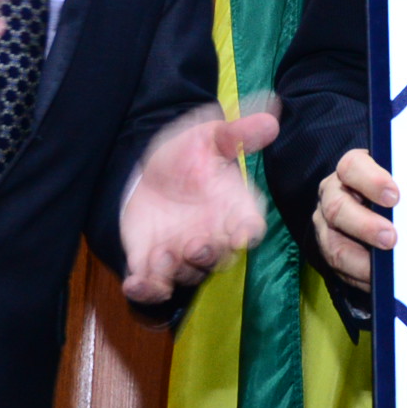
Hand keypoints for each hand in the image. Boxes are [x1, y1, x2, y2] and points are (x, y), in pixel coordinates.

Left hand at [119, 103, 278, 303]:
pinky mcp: (152, 264)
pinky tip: (135, 284)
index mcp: (233, 208)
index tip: (244, 232)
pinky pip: (153, 285)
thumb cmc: (187, 154)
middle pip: (219, 257)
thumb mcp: (208, 136)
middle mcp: (212, 236)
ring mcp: (182, 254)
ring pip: (186, 273)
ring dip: (174, 270)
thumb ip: (237, 133)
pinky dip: (145, 290)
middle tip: (195, 244)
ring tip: (161, 256)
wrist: (149, 171)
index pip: (249, 226)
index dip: (247, 231)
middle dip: (208, 255)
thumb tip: (272, 117)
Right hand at [313, 148, 399, 294]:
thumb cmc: (396, 188)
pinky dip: (360, 277)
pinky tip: (380, 282)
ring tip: (383, 268)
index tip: (395, 197)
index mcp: (352, 169)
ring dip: (360, 260)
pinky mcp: (329, 250)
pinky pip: (339, 269)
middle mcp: (333, 194)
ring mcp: (326, 224)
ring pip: (333, 244)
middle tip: (391, 238)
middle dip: (365, 226)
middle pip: (338, 208)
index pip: (353, 167)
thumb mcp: (402, 178)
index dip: (372, 181)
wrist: (375, 204)